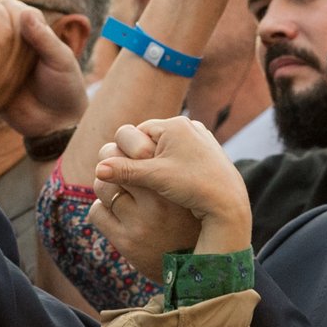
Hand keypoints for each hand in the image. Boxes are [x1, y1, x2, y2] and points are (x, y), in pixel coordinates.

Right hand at [93, 116, 251, 256]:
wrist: (229, 201)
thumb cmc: (192, 186)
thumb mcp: (155, 178)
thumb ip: (125, 171)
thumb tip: (98, 169)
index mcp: (174, 125)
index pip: (136, 133)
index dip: (130, 153)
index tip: (135, 173)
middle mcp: (188, 125)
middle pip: (150, 139)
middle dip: (143, 158)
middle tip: (146, 179)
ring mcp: (200, 138)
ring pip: (165, 148)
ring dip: (157, 163)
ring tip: (160, 183)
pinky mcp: (207, 151)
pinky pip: (180, 155)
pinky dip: (173, 166)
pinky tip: (176, 183)